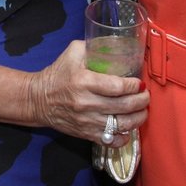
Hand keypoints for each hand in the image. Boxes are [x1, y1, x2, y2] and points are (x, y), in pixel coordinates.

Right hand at [27, 40, 148, 146]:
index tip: (139, 83)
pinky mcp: (86, 134)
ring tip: (143, 111)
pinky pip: (111, 141)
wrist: (39, 99)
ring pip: (122, 125)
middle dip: (141, 101)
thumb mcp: (72, 53)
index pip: (117, 87)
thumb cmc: (58, 74)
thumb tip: (116, 43)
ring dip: (138, 118)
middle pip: (124, 106)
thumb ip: (94, 46)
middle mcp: (87, 104)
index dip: (134, 86)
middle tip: (146, 96)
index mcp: (84, 82)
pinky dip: (124, 137)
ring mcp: (87, 122)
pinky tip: (128, 128)